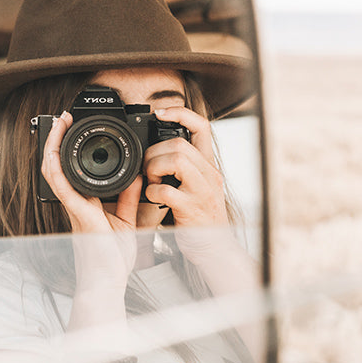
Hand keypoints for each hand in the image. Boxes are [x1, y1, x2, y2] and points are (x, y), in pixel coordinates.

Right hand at [41, 111, 141, 287]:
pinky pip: (63, 188)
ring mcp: (73, 207)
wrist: (107, 281)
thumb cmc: (113, 257)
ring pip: (54, 171)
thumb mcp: (127, 221)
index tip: (73, 129)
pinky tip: (54, 154)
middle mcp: (75, 202)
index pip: (73, 170)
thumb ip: (129, 198)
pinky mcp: (77, 214)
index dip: (69, 149)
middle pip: (58, 165)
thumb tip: (137, 177)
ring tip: (57, 124)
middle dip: (56, 140)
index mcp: (86, 203)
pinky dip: (57, 169)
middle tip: (60, 118)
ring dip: (53, 146)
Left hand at [141, 107, 235, 265]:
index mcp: (208, 166)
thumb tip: (159, 149)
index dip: (181, 113)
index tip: (160, 113)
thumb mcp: (196, 186)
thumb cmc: (199, 218)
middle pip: (179, 144)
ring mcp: (202, 191)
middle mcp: (210, 174)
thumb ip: (183, 168)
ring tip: (151, 182)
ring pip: (176, 160)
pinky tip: (153, 199)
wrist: (213, 249)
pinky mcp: (192, 208)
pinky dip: (152, 192)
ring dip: (154, 169)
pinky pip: (166, 190)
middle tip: (148, 169)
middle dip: (155, 152)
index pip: (202, 126)